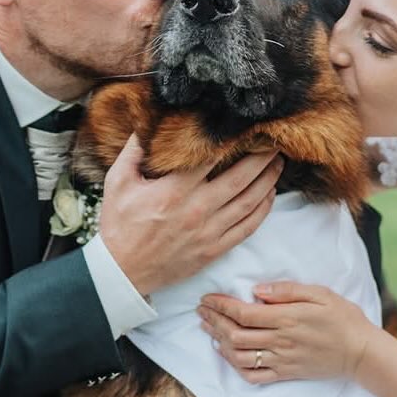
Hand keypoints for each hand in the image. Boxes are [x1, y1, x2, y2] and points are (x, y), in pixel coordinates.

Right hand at [99, 135, 283, 295]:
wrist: (122, 272)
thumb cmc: (119, 225)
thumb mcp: (118, 182)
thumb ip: (134, 150)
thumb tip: (147, 124)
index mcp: (174, 190)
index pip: (212, 157)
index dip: (232, 138)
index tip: (245, 126)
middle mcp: (197, 209)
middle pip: (241, 177)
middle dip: (261, 156)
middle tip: (275, 140)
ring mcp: (209, 231)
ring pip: (249, 202)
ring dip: (268, 180)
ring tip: (278, 163)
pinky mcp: (214, 249)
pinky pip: (247, 227)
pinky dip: (263, 210)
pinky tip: (269, 195)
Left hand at [197, 282, 376, 383]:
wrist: (361, 352)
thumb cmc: (343, 317)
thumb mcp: (319, 293)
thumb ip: (287, 290)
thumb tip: (256, 290)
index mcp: (286, 318)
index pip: (243, 313)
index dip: (221, 306)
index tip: (207, 298)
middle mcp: (280, 341)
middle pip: (236, 335)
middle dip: (214, 322)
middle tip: (201, 311)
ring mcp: (282, 360)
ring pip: (240, 357)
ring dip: (220, 343)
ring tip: (208, 329)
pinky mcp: (286, 374)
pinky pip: (255, 376)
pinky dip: (235, 367)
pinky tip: (227, 355)